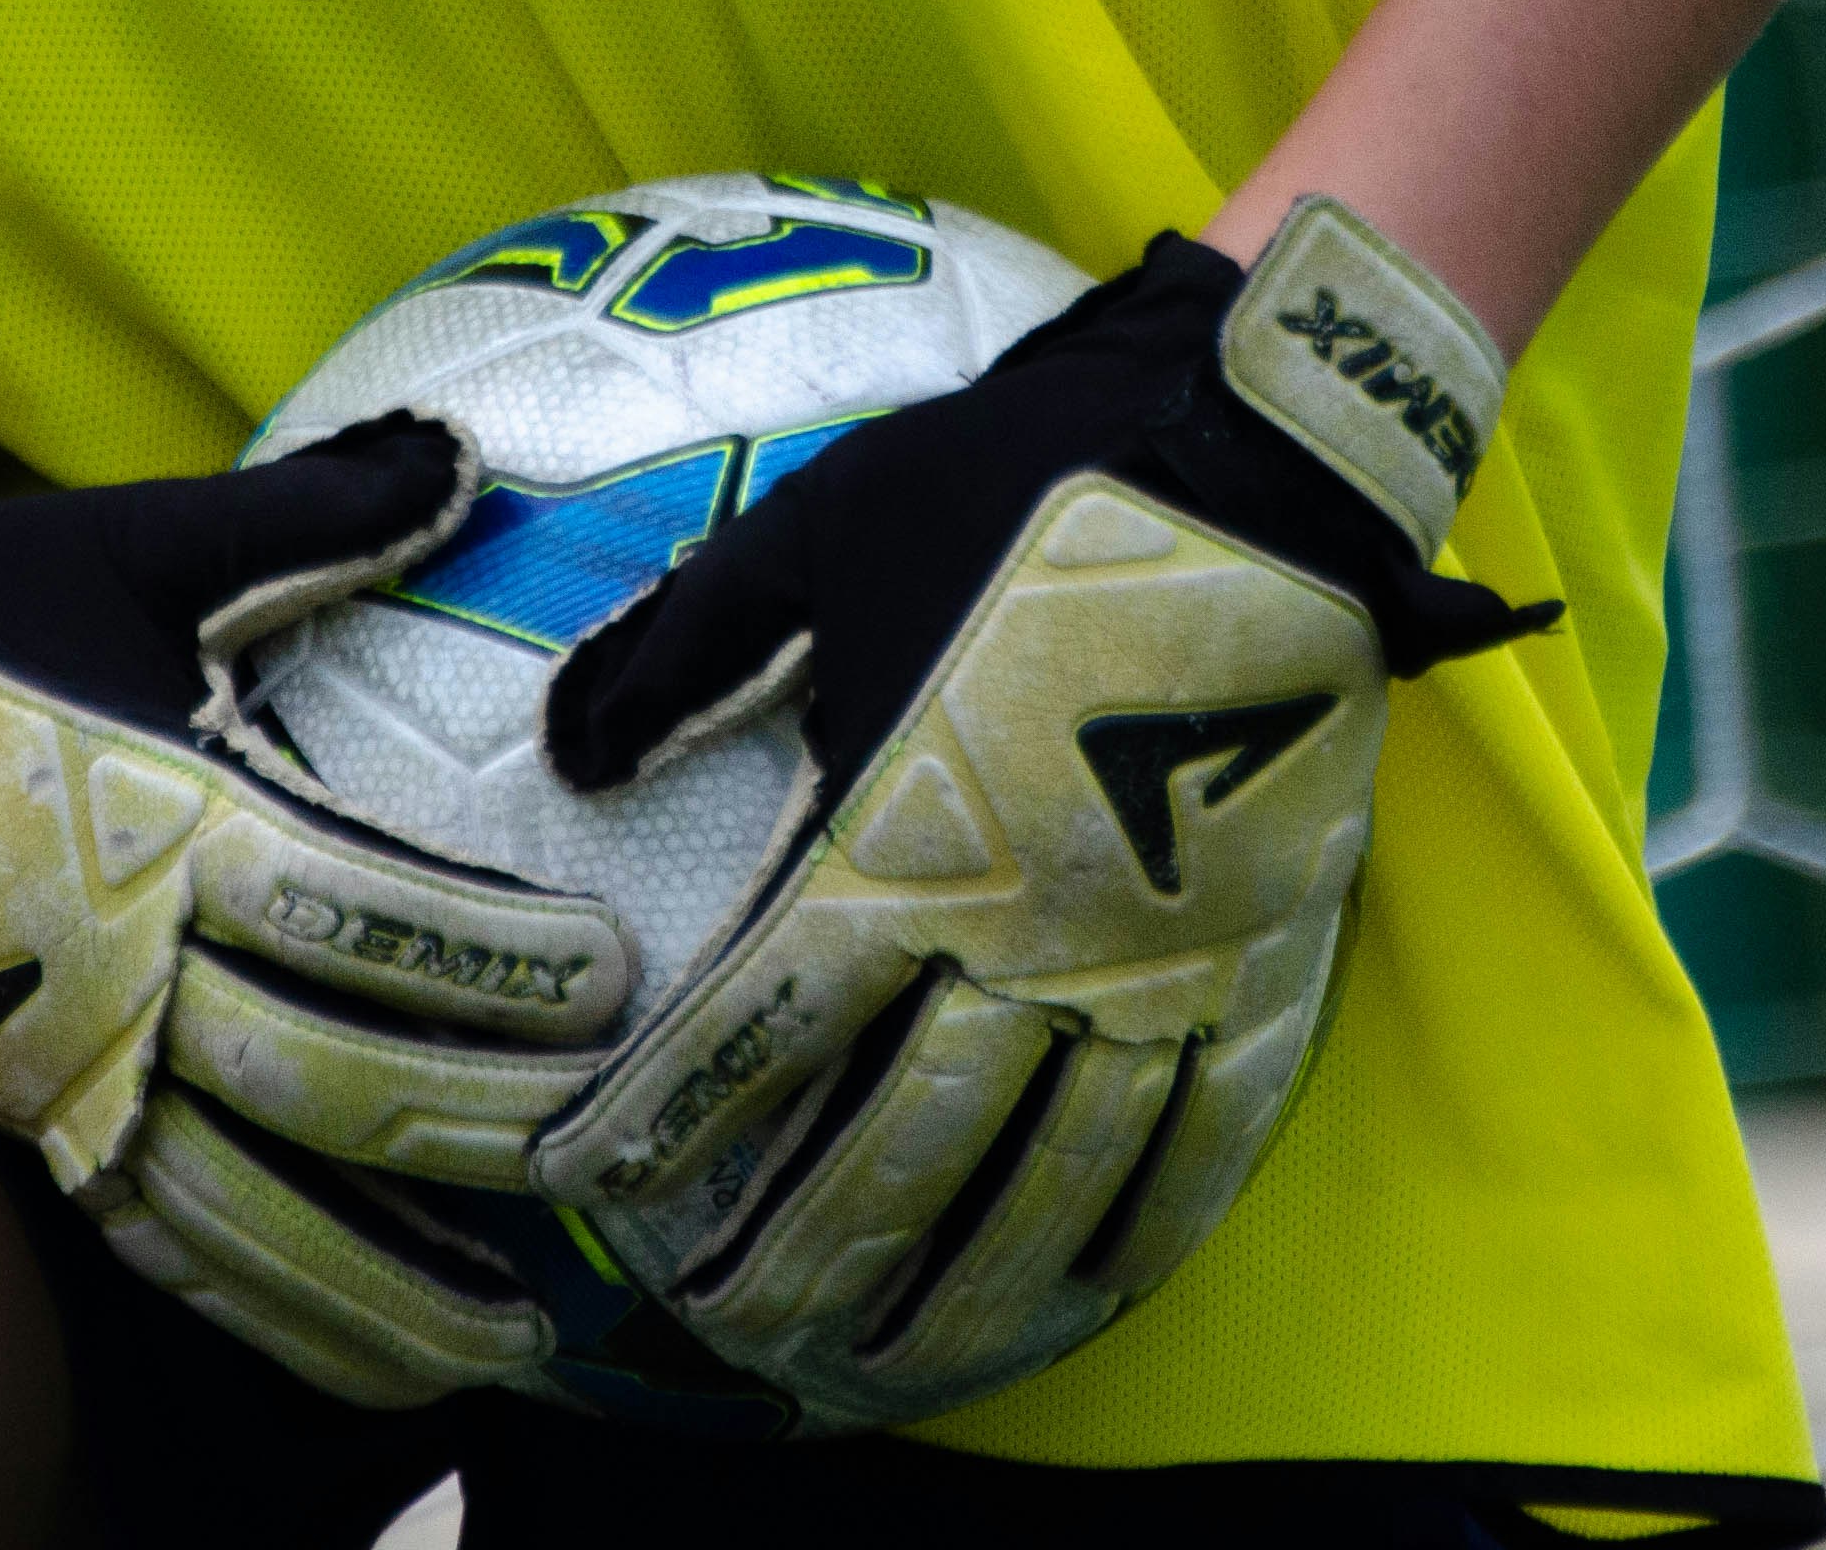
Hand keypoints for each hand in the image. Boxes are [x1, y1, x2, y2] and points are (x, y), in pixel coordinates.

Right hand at [0, 433, 633, 1407]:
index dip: (483, 958)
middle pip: (318, 1076)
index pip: (352, 912)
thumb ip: (321, 514)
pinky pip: (158, 1240)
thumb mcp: (154, 539)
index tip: (610, 981)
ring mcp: (64, 1059)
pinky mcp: (31, 1113)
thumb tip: (465, 455)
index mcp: (162, 817)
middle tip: (610, 1150)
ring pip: (238, 1205)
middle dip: (473, 1124)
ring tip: (508, 1338)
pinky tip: (367, 1356)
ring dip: (376, 1279)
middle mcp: (114, 962)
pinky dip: (265, 1306)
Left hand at [529, 199, 1548, 1425]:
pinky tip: (1075, 1299)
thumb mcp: (816, 537)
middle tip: (725, 1337)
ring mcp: (1156, 968)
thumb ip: (684, 652)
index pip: (754, 1036)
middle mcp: (1025, 939)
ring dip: (950, 1295)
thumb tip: (564, 754)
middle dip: (793, 1262)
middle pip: (890, 1155)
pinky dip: (1128, 1242)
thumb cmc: (1019, 487)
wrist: (1257, 459)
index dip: (663, 1130)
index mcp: (903, 842)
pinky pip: (1197, 1145)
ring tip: (873, 1368)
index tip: (592, 1195)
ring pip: (1041, 1189)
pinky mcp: (1261, 961)